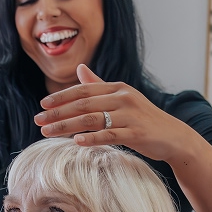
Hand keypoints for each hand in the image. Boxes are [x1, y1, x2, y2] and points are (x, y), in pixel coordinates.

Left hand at [34, 65, 198, 163]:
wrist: (173, 137)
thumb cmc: (144, 119)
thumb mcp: (123, 99)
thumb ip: (100, 85)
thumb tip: (80, 69)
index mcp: (118, 88)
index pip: (83, 89)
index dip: (62, 97)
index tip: (43, 105)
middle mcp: (123, 98)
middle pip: (83, 104)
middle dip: (58, 113)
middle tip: (38, 120)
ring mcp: (131, 115)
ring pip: (92, 119)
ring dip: (67, 126)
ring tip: (48, 132)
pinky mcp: (137, 133)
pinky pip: (110, 135)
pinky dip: (93, 138)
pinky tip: (76, 142)